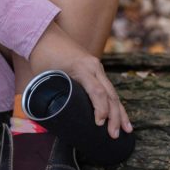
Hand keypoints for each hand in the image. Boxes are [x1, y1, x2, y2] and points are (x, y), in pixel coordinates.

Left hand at [28, 22, 131, 138]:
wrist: (44, 34)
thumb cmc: (41, 56)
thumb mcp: (44, 75)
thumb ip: (50, 95)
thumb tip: (51, 119)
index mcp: (82, 68)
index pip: (97, 92)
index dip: (101, 109)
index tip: (99, 124)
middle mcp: (94, 67)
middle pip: (110, 95)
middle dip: (115, 117)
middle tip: (114, 135)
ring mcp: (98, 68)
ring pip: (114, 94)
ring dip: (121, 113)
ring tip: (127, 130)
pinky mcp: (98, 71)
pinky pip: (110, 90)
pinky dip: (116, 105)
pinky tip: (122, 117)